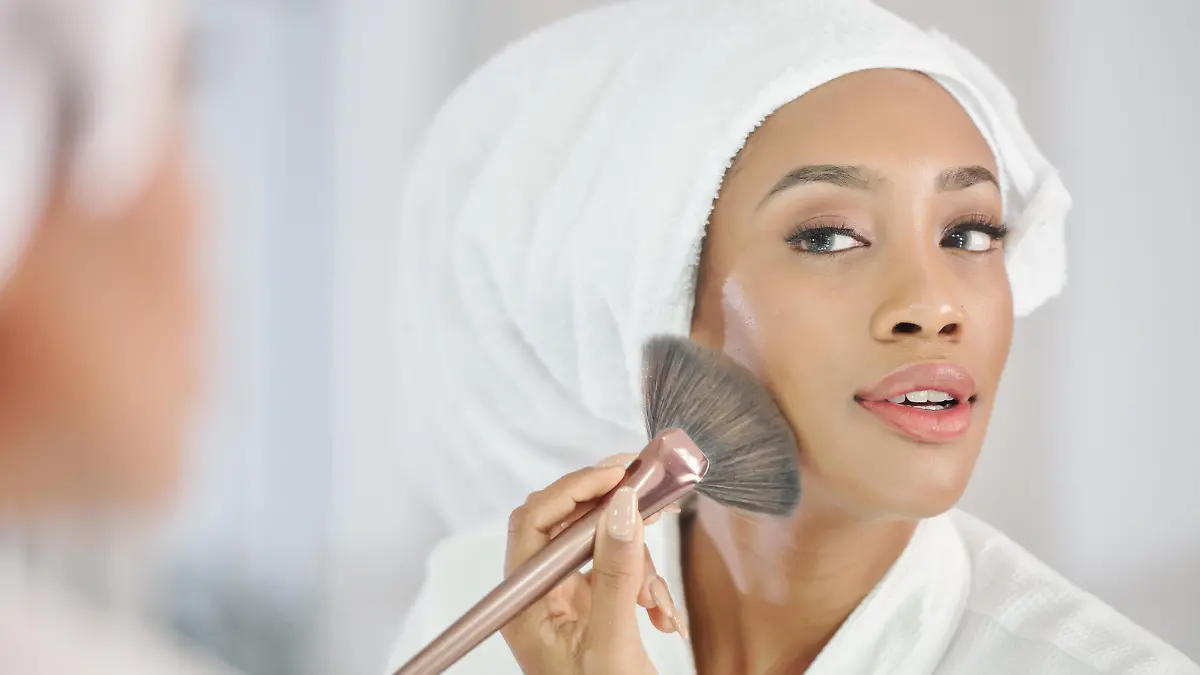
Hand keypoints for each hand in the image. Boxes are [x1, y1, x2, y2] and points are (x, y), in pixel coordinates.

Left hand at [500, 455, 685, 674]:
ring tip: (657, 603)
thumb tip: (621, 506)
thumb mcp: (612, 644)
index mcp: (525, 606)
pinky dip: (647, 589)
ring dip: (640, 566)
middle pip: (566, 525)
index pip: (535, 519)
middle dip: (612, 513)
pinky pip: (620, 576)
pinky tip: (662, 619)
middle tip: (651, 492)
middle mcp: (540, 600)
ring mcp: (567, 606)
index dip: (576, 487)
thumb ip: (615, 573)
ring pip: (601, 549)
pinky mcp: (594, 613)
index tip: (622, 472)